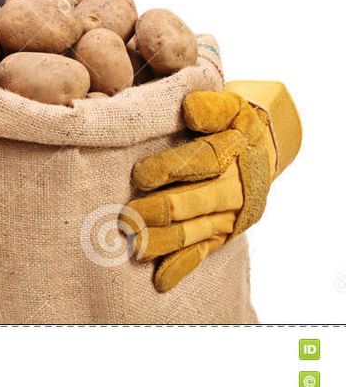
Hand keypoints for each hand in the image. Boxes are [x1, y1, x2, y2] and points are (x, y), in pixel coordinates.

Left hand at [120, 81, 300, 290]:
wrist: (259, 148)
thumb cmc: (230, 123)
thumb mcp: (228, 106)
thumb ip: (211, 107)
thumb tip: (190, 110)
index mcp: (234, 152)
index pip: (204, 161)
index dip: (171, 169)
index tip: (140, 176)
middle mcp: (234, 189)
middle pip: (197, 202)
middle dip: (161, 211)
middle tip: (128, 219)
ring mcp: (228, 216)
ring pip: (194, 231)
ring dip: (164, 241)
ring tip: (135, 248)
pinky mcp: (221, 234)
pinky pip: (201, 252)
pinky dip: (181, 266)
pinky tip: (159, 279)